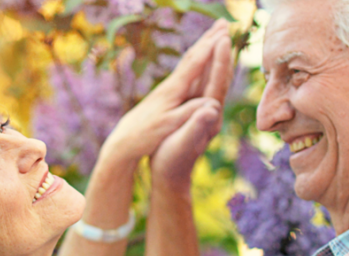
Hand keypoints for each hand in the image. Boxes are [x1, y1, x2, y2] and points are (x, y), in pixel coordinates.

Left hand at [100, 19, 232, 168]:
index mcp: (173, 91)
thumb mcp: (169, 126)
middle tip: (223, 22)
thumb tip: (212, 105)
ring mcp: (168, 87)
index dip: (210, 49)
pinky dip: (196, 58)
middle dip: (209, 39)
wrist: (125, 140)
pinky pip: (185, 70)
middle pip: (192, 56)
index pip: (195, 65)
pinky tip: (198, 56)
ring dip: (203, 45)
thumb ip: (190, 113)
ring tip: (214, 32)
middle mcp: (171, 84)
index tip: (224, 34)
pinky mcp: (166, 93)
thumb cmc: (147, 135)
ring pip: (188, 61)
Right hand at [148, 27, 232, 191]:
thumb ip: (196, 126)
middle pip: (220, 76)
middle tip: (225, 26)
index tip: (222, 37)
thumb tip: (211, 109)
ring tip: (217, 37)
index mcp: (208, 115)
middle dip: (222, 51)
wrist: (171, 178)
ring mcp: (205, 112)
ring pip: (213, 79)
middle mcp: (211, 112)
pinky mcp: (197, 114)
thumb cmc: (172, 162)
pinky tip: (202, 64)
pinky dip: (205, 70)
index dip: (220, 59)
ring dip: (216, 58)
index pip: (217, 82)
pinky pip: (203, 86)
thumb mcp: (182, 144)